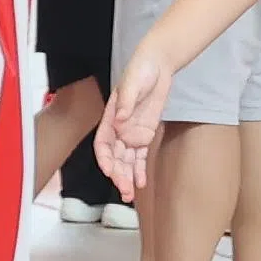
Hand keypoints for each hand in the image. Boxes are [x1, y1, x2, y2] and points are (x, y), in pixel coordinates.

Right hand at [96, 48, 174, 196]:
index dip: (105, 158)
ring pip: (127, 160)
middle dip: (118, 175)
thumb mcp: (133, 83)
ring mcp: (132, 132)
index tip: (109, 170)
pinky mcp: (146, 132)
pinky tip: (141, 182)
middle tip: (125, 191)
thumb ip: (127, 101)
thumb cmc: (140, 71)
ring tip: (130, 194)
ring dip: (128, 177)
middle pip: (116, 157)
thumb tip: (120, 119)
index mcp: (110, 118)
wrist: (157, 65)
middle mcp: (119, 129)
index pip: (103, 144)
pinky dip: (140, 168)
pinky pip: (141, 154)